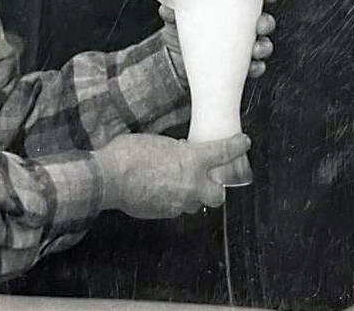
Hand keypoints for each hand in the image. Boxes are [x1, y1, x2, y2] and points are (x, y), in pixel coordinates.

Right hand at [95, 132, 250, 217]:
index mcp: (192, 160)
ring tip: (178, 183)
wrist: (109, 178)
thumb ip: (175, 149)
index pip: (224, 152)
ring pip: (196, 202)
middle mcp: (192, 184)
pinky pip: (177, 207)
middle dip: (216, 187)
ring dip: (192, 194)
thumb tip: (182, 151)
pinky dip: (174, 199)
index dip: (237, 146)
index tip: (244, 142)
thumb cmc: (129, 153)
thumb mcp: (156, 141)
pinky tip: (160, 190)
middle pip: (218, 193)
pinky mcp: (166, 213)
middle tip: (207, 178)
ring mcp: (179, 202)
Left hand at [159, 0, 277, 82]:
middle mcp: (238, 24)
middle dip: (266, 22)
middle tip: (260, 25)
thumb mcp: (175, 17)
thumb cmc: (179, 31)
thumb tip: (170, 6)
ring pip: (263, 43)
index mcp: (227, 6)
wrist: (175, 60)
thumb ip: (173, 9)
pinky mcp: (239, 65)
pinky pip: (256, 66)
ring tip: (255, 50)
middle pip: (263, 20)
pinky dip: (256, 67)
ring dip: (263, 46)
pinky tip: (251, 67)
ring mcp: (240, 45)